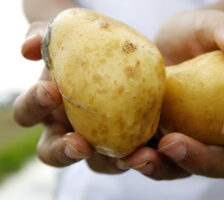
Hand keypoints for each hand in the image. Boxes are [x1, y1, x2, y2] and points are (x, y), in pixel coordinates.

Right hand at [14, 21, 128, 173]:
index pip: (27, 113)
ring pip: (96, 164)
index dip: (34, 104)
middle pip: (54, 154)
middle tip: (80, 144)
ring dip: (108, 163)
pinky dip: (139, 157)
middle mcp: (68, 131)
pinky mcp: (127, 142)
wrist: (118, 58)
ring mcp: (98, 141)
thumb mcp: (64, 39)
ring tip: (124, 155)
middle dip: (63, 152)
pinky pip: (130, 156)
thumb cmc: (85, 51)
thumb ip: (42, 37)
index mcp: (47, 110)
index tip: (51, 90)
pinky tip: (151, 148)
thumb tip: (28, 47)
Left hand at [111, 10, 223, 179]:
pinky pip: (154, 161)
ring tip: (138, 156)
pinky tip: (122, 153)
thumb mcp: (208, 24)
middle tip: (173, 143)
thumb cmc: (190, 36)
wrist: (157, 47)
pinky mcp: (161, 144)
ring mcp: (192, 142)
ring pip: (185, 170)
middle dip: (202, 160)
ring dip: (163, 168)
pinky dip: (138, 161)